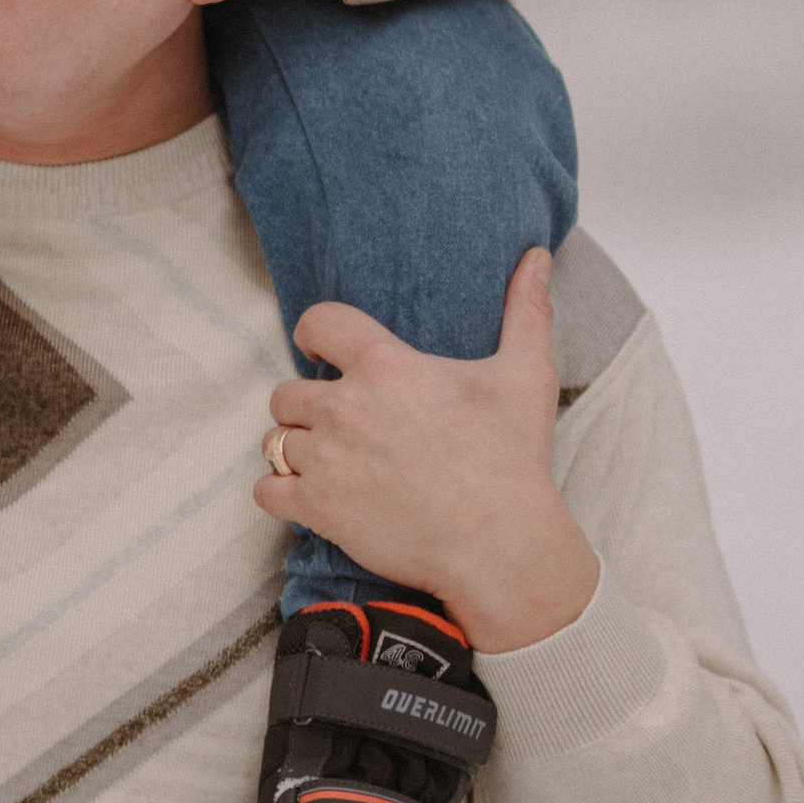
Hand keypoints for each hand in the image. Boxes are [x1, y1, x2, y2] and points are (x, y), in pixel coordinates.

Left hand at [254, 252, 600, 656]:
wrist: (501, 544)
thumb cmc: (512, 461)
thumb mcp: (526, 376)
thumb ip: (526, 311)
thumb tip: (537, 258)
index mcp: (386, 366)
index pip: (318, 322)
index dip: (315, 334)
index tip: (324, 352)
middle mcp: (346, 407)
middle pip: (287, 391)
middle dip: (308, 405)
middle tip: (341, 424)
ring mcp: (326, 459)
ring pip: (275, 441)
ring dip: (298, 450)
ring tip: (332, 463)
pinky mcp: (317, 508)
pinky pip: (266, 491)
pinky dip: (282, 494)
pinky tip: (312, 497)